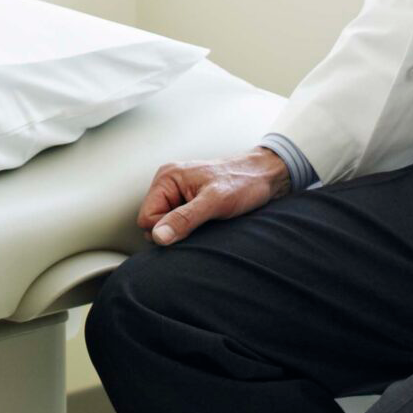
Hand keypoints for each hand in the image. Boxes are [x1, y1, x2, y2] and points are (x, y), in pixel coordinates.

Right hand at [136, 148, 291, 246]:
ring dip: (185, 229)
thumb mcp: (214, 202)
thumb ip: (184, 219)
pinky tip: (209, 221)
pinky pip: (179, 222)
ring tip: (209, 219)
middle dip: (176, 229)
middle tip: (203, 221)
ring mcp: (178, 192)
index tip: (192, 224)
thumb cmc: (244, 182)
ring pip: (167, 225)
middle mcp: (168, 183)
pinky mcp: (189, 200)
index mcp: (167, 178)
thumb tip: (158, 237)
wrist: (266, 175)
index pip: (146, 219)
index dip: (167, 229)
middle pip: (154, 223)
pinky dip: (192, 227)